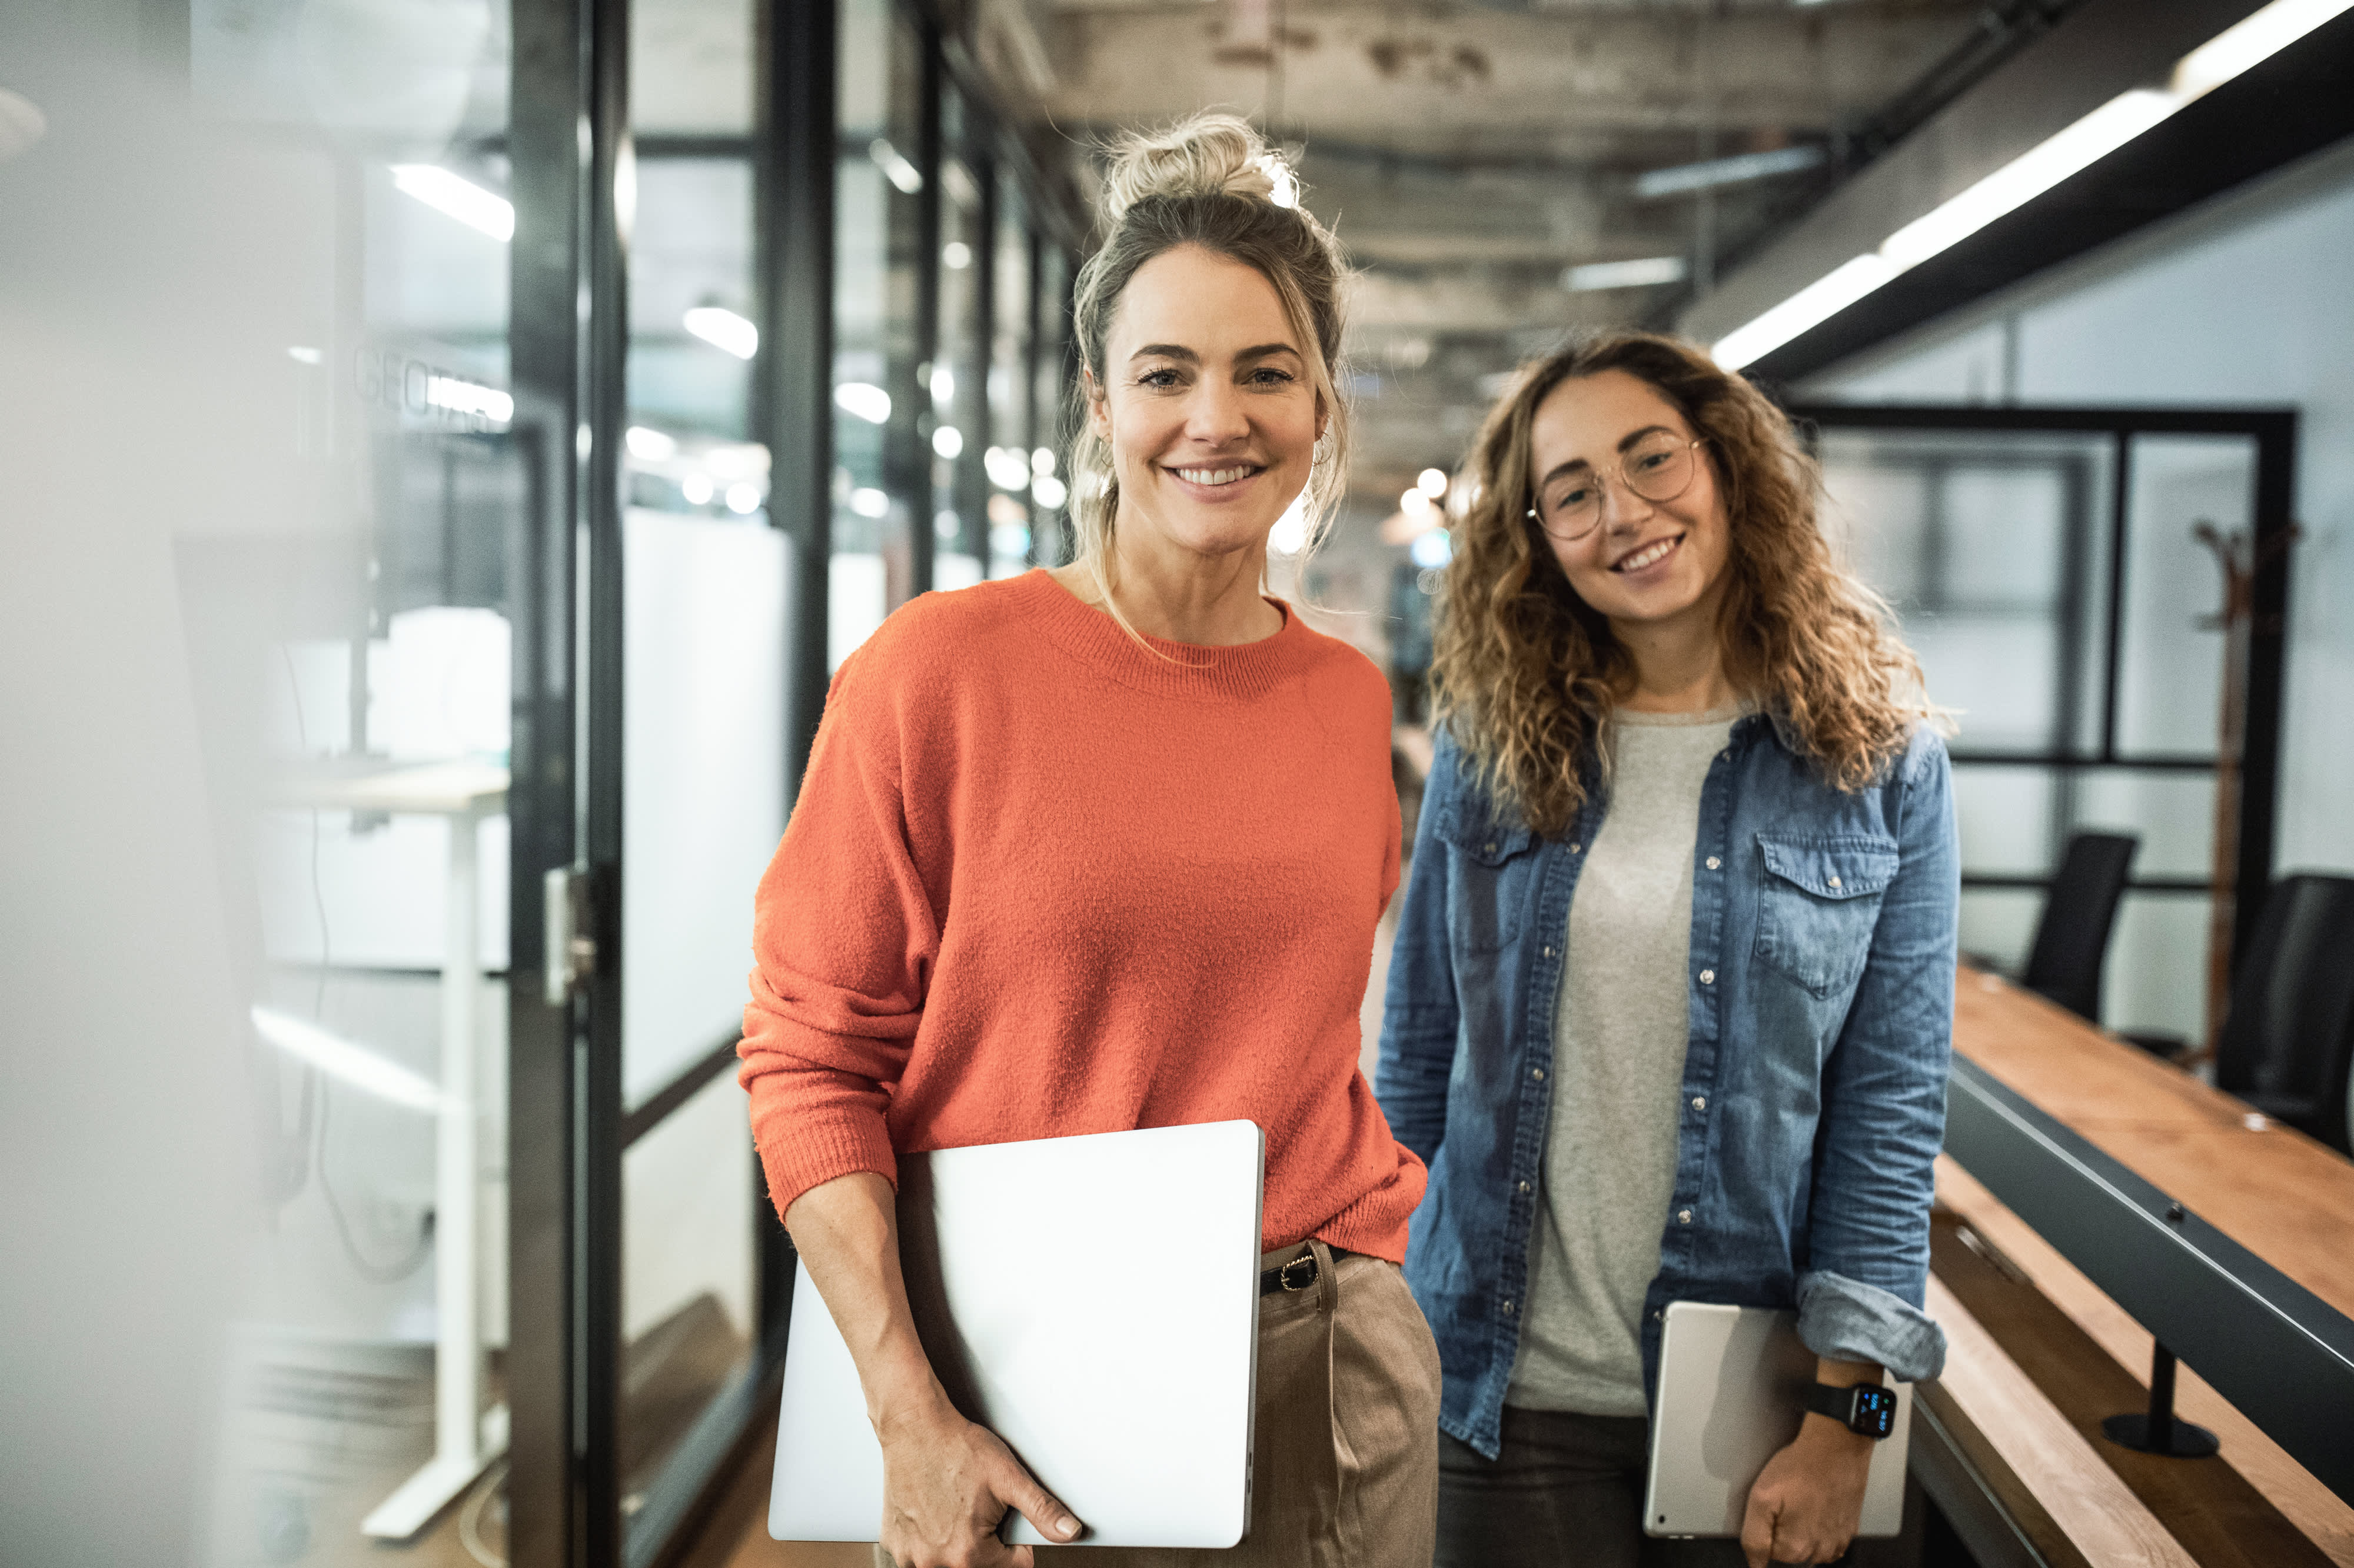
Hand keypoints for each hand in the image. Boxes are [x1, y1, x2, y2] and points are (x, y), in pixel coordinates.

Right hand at [875, 1383, 1081, 1567]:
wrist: (914, 1426)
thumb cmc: (957, 1447)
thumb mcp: (1009, 1477)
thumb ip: (1042, 1510)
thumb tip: (1070, 1532)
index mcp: (968, 1554)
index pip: (1014, 1567)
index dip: (1016, 1542)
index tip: (1004, 1516)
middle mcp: (935, 1563)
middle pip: (979, 1567)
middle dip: (986, 1545)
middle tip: (977, 1508)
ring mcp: (910, 1556)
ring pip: (949, 1563)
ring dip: (956, 1546)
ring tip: (954, 1509)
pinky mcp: (894, 1544)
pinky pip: (920, 1556)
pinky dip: (929, 1541)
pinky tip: (933, 1513)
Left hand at [1739, 1414, 1874, 1566]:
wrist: (1836, 1448)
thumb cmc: (1800, 1467)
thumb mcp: (1760, 1498)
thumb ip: (1754, 1538)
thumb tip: (1755, 1564)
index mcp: (1796, 1548)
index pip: (1768, 1552)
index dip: (1765, 1526)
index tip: (1773, 1507)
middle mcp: (1820, 1551)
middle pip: (1789, 1551)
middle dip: (1783, 1528)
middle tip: (1788, 1500)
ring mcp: (1837, 1542)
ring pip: (1810, 1546)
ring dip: (1803, 1528)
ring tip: (1804, 1500)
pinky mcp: (1849, 1530)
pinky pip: (1828, 1538)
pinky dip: (1821, 1526)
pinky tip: (1818, 1505)